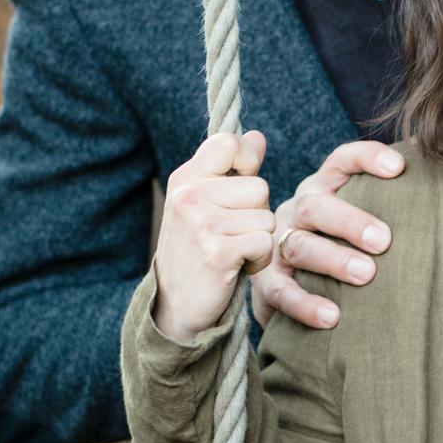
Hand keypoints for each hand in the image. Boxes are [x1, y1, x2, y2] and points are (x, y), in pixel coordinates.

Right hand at [150, 130, 273, 344]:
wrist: (175, 306)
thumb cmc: (196, 251)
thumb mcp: (205, 204)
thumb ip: (232, 171)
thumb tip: (258, 136)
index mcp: (185, 179)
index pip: (228, 142)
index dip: (247, 159)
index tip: (242, 181)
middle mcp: (190, 196)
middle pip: (259, 186)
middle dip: (256, 213)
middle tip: (231, 234)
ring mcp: (202, 223)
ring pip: (266, 216)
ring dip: (259, 239)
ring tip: (233, 251)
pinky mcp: (218, 251)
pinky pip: (265, 242)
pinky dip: (259, 259)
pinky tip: (237, 266)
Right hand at [251, 139, 402, 329]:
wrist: (287, 292)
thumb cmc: (341, 249)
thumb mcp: (358, 223)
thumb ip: (390, 208)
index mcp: (323, 189)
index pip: (342, 161)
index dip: (367, 158)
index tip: (398, 168)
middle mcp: (298, 211)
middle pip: (317, 206)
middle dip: (351, 221)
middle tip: (384, 241)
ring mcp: (277, 246)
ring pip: (300, 246)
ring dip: (334, 260)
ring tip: (367, 275)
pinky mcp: (265, 282)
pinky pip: (282, 291)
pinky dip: (306, 304)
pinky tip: (333, 316)